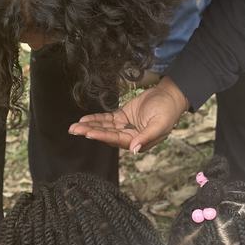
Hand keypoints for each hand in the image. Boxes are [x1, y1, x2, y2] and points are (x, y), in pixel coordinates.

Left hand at [68, 76, 189, 153]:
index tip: (89, 133)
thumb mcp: (159, 124)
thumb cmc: (168, 111)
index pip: (117, 140)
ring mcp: (125, 126)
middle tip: (75, 130)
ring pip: (104, 128)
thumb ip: (146, 137)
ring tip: (74, 127)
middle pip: (107, 135)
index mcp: (138, 141)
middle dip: (91, 132)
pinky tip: (84, 120)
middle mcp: (130, 136)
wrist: (170, 95)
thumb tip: (134, 149)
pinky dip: (96, 119)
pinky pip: (106, 119)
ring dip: (90, 126)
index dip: (103, 136)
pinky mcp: (122, 117)